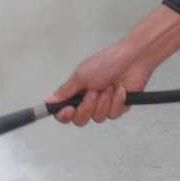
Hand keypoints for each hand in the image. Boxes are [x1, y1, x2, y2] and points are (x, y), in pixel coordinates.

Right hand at [47, 5, 179, 126]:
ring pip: (98, 118)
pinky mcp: (118, 107)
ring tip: (109, 86)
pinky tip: (120, 90)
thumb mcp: (81, 76)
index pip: (64, 112)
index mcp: (77, 92)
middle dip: (88, 107)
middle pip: (80, 119)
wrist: (132, 60)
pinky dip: (117, 101)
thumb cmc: (106, 63)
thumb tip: (47, 99)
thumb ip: (65, 91)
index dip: (64, 115)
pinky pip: (113, 114)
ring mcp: (104, 105)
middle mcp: (88, 101)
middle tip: (94, 92)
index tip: (69, 110)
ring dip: (104, 101)